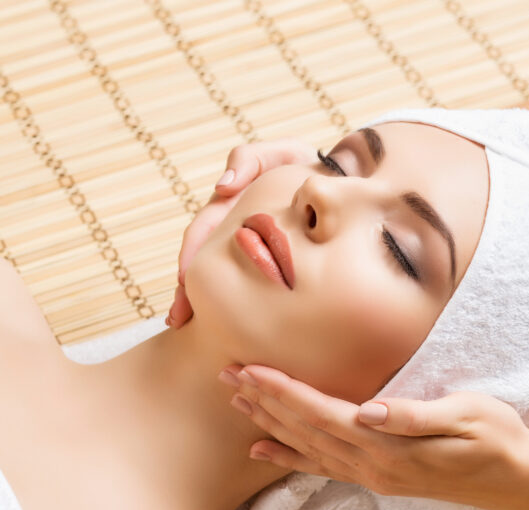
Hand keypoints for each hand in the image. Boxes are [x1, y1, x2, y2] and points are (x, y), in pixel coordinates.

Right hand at [166, 138, 315, 327]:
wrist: (349, 188)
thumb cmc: (310, 168)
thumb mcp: (280, 155)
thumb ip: (249, 160)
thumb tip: (223, 186)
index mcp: (231, 210)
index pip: (203, 234)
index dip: (190, 255)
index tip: (184, 279)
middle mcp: (235, 235)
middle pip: (204, 264)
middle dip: (188, 291)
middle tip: (179, 317)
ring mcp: (252, 254)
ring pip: (223, 282)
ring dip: (204, 306)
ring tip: (191, 330)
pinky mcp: (271, 271)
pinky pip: (251, 293)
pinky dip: (239, 312)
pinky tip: (234, 336)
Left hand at [220, 364, 528, 509]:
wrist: (518, 481)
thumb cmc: (497, 438)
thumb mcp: (466, 416)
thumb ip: (415, 416)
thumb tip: (369, 410)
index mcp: (389, 445)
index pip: (322, 413)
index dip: (284, 391)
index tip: (250, 369)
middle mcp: (373, 465)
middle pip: (304, 429)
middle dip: (263, 401)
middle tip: (225, 376)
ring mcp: (373, 475)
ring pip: (307, 448)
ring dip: (270, 424)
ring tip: (236, 403)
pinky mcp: (378, 477)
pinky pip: (322, 467)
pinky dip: (288, 456)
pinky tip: (262, 450)